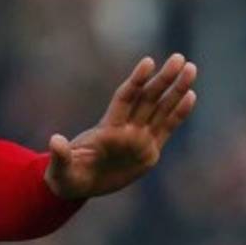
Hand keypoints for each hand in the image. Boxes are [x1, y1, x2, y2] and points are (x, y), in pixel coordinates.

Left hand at [44, 54, 196, 199]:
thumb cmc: (66, 176)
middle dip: (164, 79)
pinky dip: (179, 113)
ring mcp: (138, 139)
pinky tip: (190, 95)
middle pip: (148, 98)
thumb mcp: (61, 169)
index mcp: (107, 130)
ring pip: (161, 109)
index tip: (148, 62)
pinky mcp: (148, 152)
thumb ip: (61, 156)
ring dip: (176, 90)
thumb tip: (55, 141)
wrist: (76, 187)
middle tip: (179, 57)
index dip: (136, 81)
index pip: (125, 99)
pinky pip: (167, 128)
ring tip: (190, 68)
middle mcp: (125, 130)